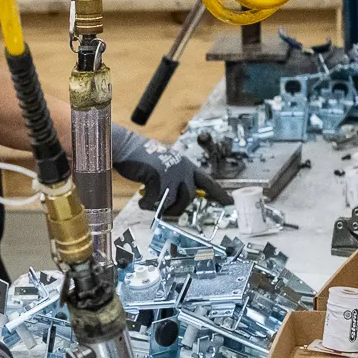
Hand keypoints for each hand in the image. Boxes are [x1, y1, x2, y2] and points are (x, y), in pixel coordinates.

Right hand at [111, 125, 229, 213]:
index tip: (230, 204)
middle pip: (188, 198)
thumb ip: (174, 179)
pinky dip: (147, 205)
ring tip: (149, 203)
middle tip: (165, 210)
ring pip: (173, 202)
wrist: (127, 147)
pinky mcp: (158, 177)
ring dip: (160, 207)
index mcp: (186, 165)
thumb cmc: (142, 157)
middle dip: (176, 209)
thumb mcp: (165, 166)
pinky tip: (141, 201)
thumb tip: (175, 201)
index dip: (219, 193)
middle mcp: (182, 168)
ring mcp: (171, 173)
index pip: (207, 181)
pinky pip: (155, 202)